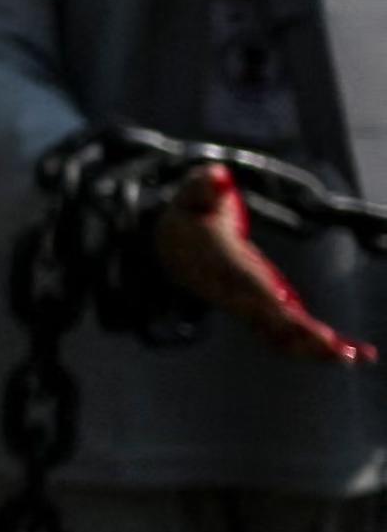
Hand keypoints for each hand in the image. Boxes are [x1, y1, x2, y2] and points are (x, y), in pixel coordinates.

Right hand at [156, 163, 375, 365]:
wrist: (171, 246)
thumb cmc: (190, 216)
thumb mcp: (193, 194)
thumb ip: (204, 185)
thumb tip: (216, 176)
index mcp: (223, 266)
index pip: (249, 289)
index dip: (272, 308)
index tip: (294, 318)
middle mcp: (236, 293)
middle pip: (270, 323)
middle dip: (303, 338)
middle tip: (342, 351)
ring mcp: (250, 305)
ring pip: (281, 337)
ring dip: (317, 350)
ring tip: (359, 355)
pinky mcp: (264, 310)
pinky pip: (289, 335)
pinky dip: (319, 346)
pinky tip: (353, 350)